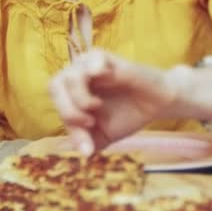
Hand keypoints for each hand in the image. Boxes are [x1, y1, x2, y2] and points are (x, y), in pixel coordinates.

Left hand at [49, 50, 179, 155]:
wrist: (156, 104)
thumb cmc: (127, 115)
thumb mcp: (103, 135)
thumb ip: (87, 141)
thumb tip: (81, 152)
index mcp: (71, 93)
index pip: (58, 104)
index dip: (70, 128)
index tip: (89, 148)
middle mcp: (78, 76)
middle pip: (54, 85)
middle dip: (67, 110)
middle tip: (89, 123)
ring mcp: (91, 64)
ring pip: (69, 75)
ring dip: (79, 97)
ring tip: (96, 107)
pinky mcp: (108, 58)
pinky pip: (91, 59)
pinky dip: (93, 71)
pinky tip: (103, 81)